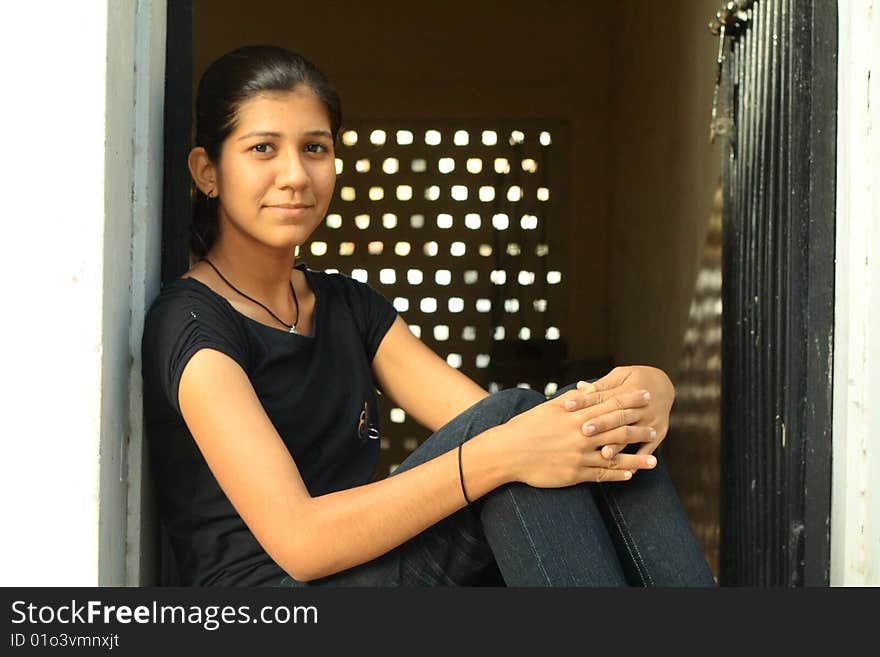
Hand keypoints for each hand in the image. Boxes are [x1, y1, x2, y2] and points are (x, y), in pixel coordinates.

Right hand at [502, 389, 657, 487]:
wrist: (508, 452)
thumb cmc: (526, 426)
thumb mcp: (549, 408)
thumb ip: (572, 401)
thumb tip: (588, 390)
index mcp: (576, 416)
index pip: (609, 405)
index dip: (630, 401)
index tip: (645, 397)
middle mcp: (581, 436)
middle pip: (617, 431)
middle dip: (638, 429)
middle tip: (655, 428)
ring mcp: (579, 456)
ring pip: (614, 457)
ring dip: (636, 459)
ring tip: (653, 461)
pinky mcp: (574, 474)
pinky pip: (601, 475)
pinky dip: (617, 475)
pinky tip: (630, 475)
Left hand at [564, 366, 674, 459]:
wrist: (666, 386)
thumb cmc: (636, 379)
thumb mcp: (621, 375)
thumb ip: (601, 385)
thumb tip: (580, 387)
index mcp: (629, 389)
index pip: (604, 396)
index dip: (586, 401)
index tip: (568, 406)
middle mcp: (642, 406)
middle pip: (618, 416)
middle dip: (602, 424)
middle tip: (584, 430)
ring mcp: (651, 421)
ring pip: (632, 433)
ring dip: (618, 444)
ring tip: (604, 453)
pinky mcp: (659, 433)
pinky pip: (648, 448)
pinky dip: (638, 459)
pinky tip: (627, 470)